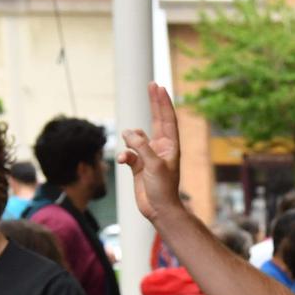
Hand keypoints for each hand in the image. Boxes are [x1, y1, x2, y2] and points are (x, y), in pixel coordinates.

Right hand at [119, 82, 185, 224]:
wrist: (158, 210)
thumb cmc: (163, 189)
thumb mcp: (154, 165)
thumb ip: (141, 146)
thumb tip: (128, 131)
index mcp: (171, 147)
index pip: (167, 119)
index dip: (163, 102)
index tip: (159, 86)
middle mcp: (161, 148)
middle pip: (156, 120)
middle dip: (154, 104)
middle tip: (152, 85)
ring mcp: (149, 156)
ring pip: (136, 138)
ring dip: (130, 139)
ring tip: (130, 149)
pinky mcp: (138, 165)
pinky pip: (127, 153)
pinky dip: (123, 154)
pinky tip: (122, 161)